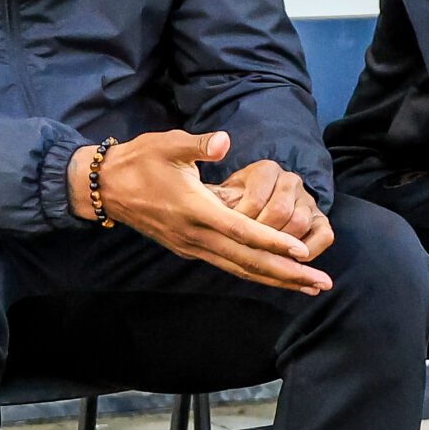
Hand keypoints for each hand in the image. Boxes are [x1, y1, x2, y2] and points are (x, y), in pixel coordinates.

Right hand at [71, 130, 331, 294]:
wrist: (106, 187)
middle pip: (248, 261)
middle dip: (287, 274)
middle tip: (322, 285)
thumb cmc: (139, 161)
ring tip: (309, 288)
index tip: (304, 252)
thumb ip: (199, 145)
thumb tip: (225, 141)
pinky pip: (229, 265)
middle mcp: (196, 236)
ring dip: (276, 279)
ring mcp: (192, 246)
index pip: (242, 231)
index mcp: (195, 210)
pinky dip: (256, 273)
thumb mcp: (168, 144)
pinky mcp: (190, 248)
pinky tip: (276, 277)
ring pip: (240, 269)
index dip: (274, 242)